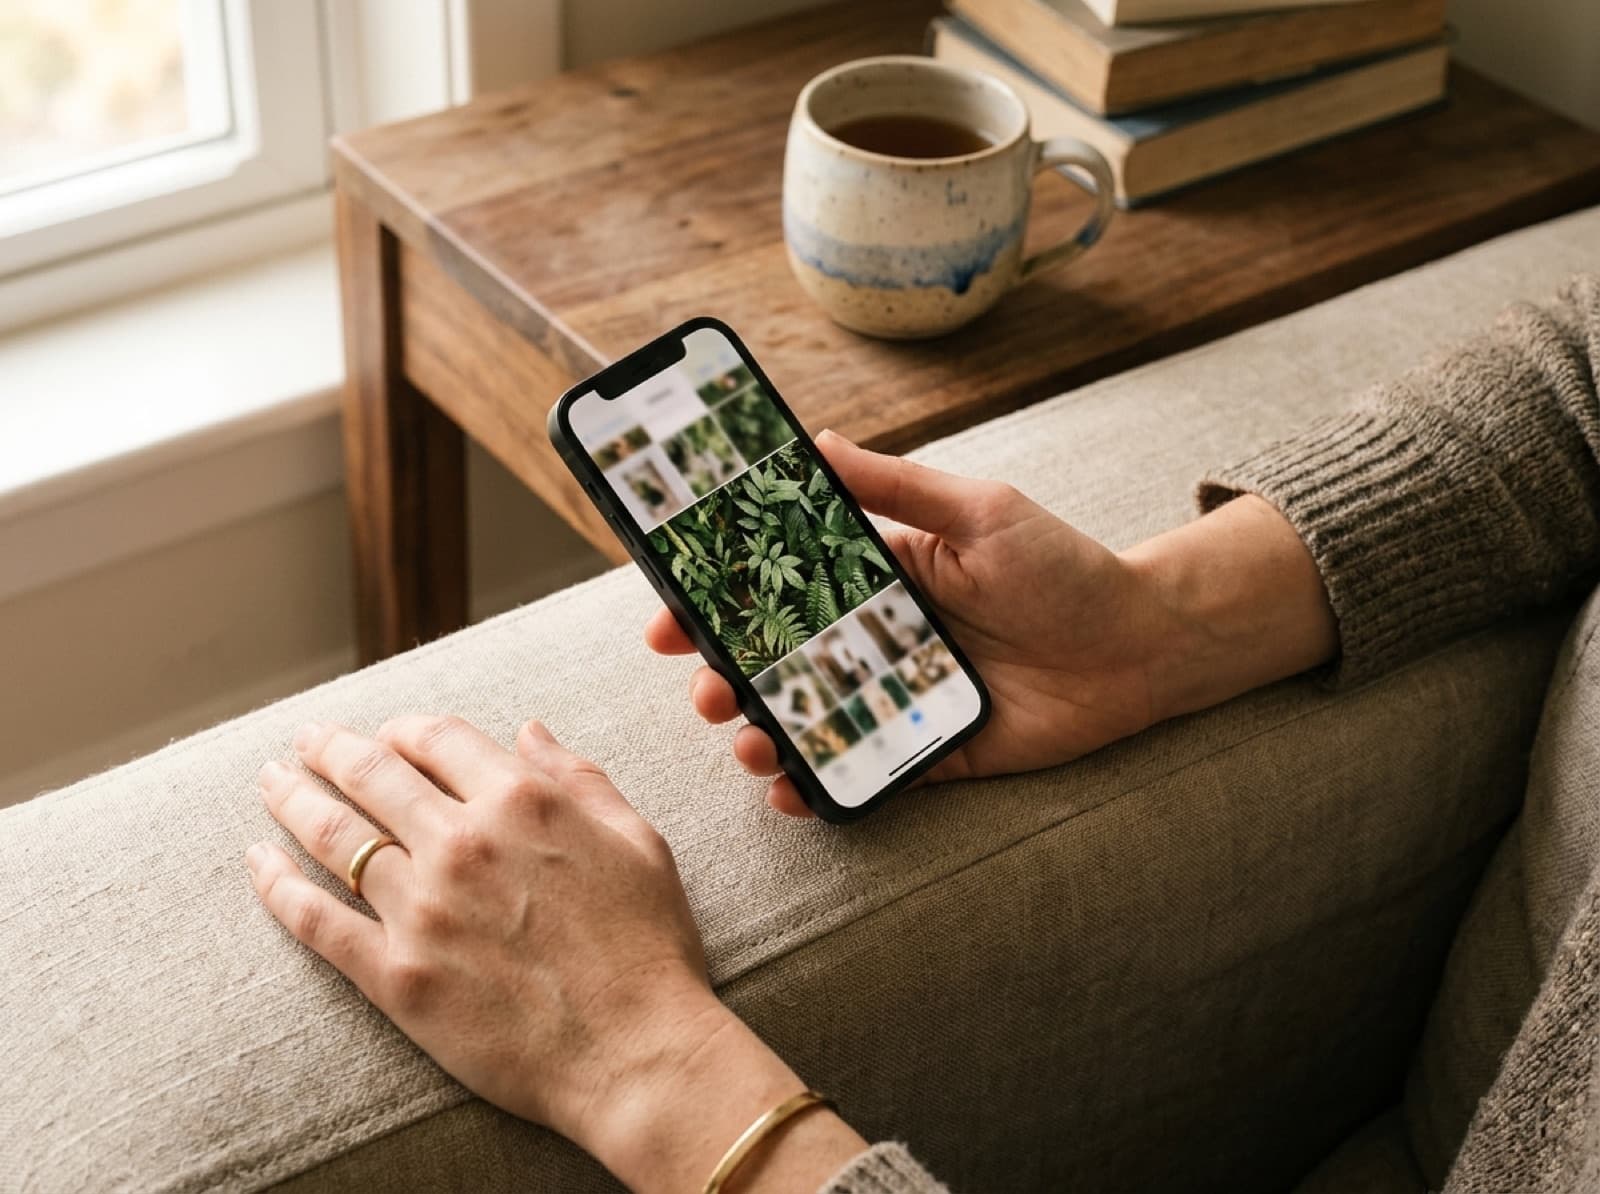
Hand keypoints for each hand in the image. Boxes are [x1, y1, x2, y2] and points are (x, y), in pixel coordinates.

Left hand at [247, 716, 865, 1190]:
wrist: (634, 1052)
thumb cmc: (648, 946)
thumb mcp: (635, 840)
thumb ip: (579, 778)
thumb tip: (530, 731)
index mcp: (522, 801)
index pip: (438, 738)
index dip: (406, 729)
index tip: (390, 733)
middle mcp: (462, 842)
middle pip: (373, 774)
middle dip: (332, 749)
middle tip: (307, 739)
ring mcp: (421, 908)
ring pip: (335, 837)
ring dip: (294, 800)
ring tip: (271, 782)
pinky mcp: (396, 975)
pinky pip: (318, 921)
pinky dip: (278, 887)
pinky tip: (258, 863)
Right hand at [646, 431, 1169, 816]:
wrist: (1143, 646)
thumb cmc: (1065, 568)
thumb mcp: (980, 512)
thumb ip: (898, 486)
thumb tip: (818, 442)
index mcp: (876, 578)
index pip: (778, 588)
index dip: (715, 601)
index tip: (665, 615)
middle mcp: (875, 640)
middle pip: (776, 662)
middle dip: (722, 676)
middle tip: (704, 686)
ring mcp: (898, 699)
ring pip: (806, 721)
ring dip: (758, 732)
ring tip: (745, 739)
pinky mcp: (930, 752)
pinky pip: (863, 773)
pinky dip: (819, 787)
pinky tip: (791, 789)